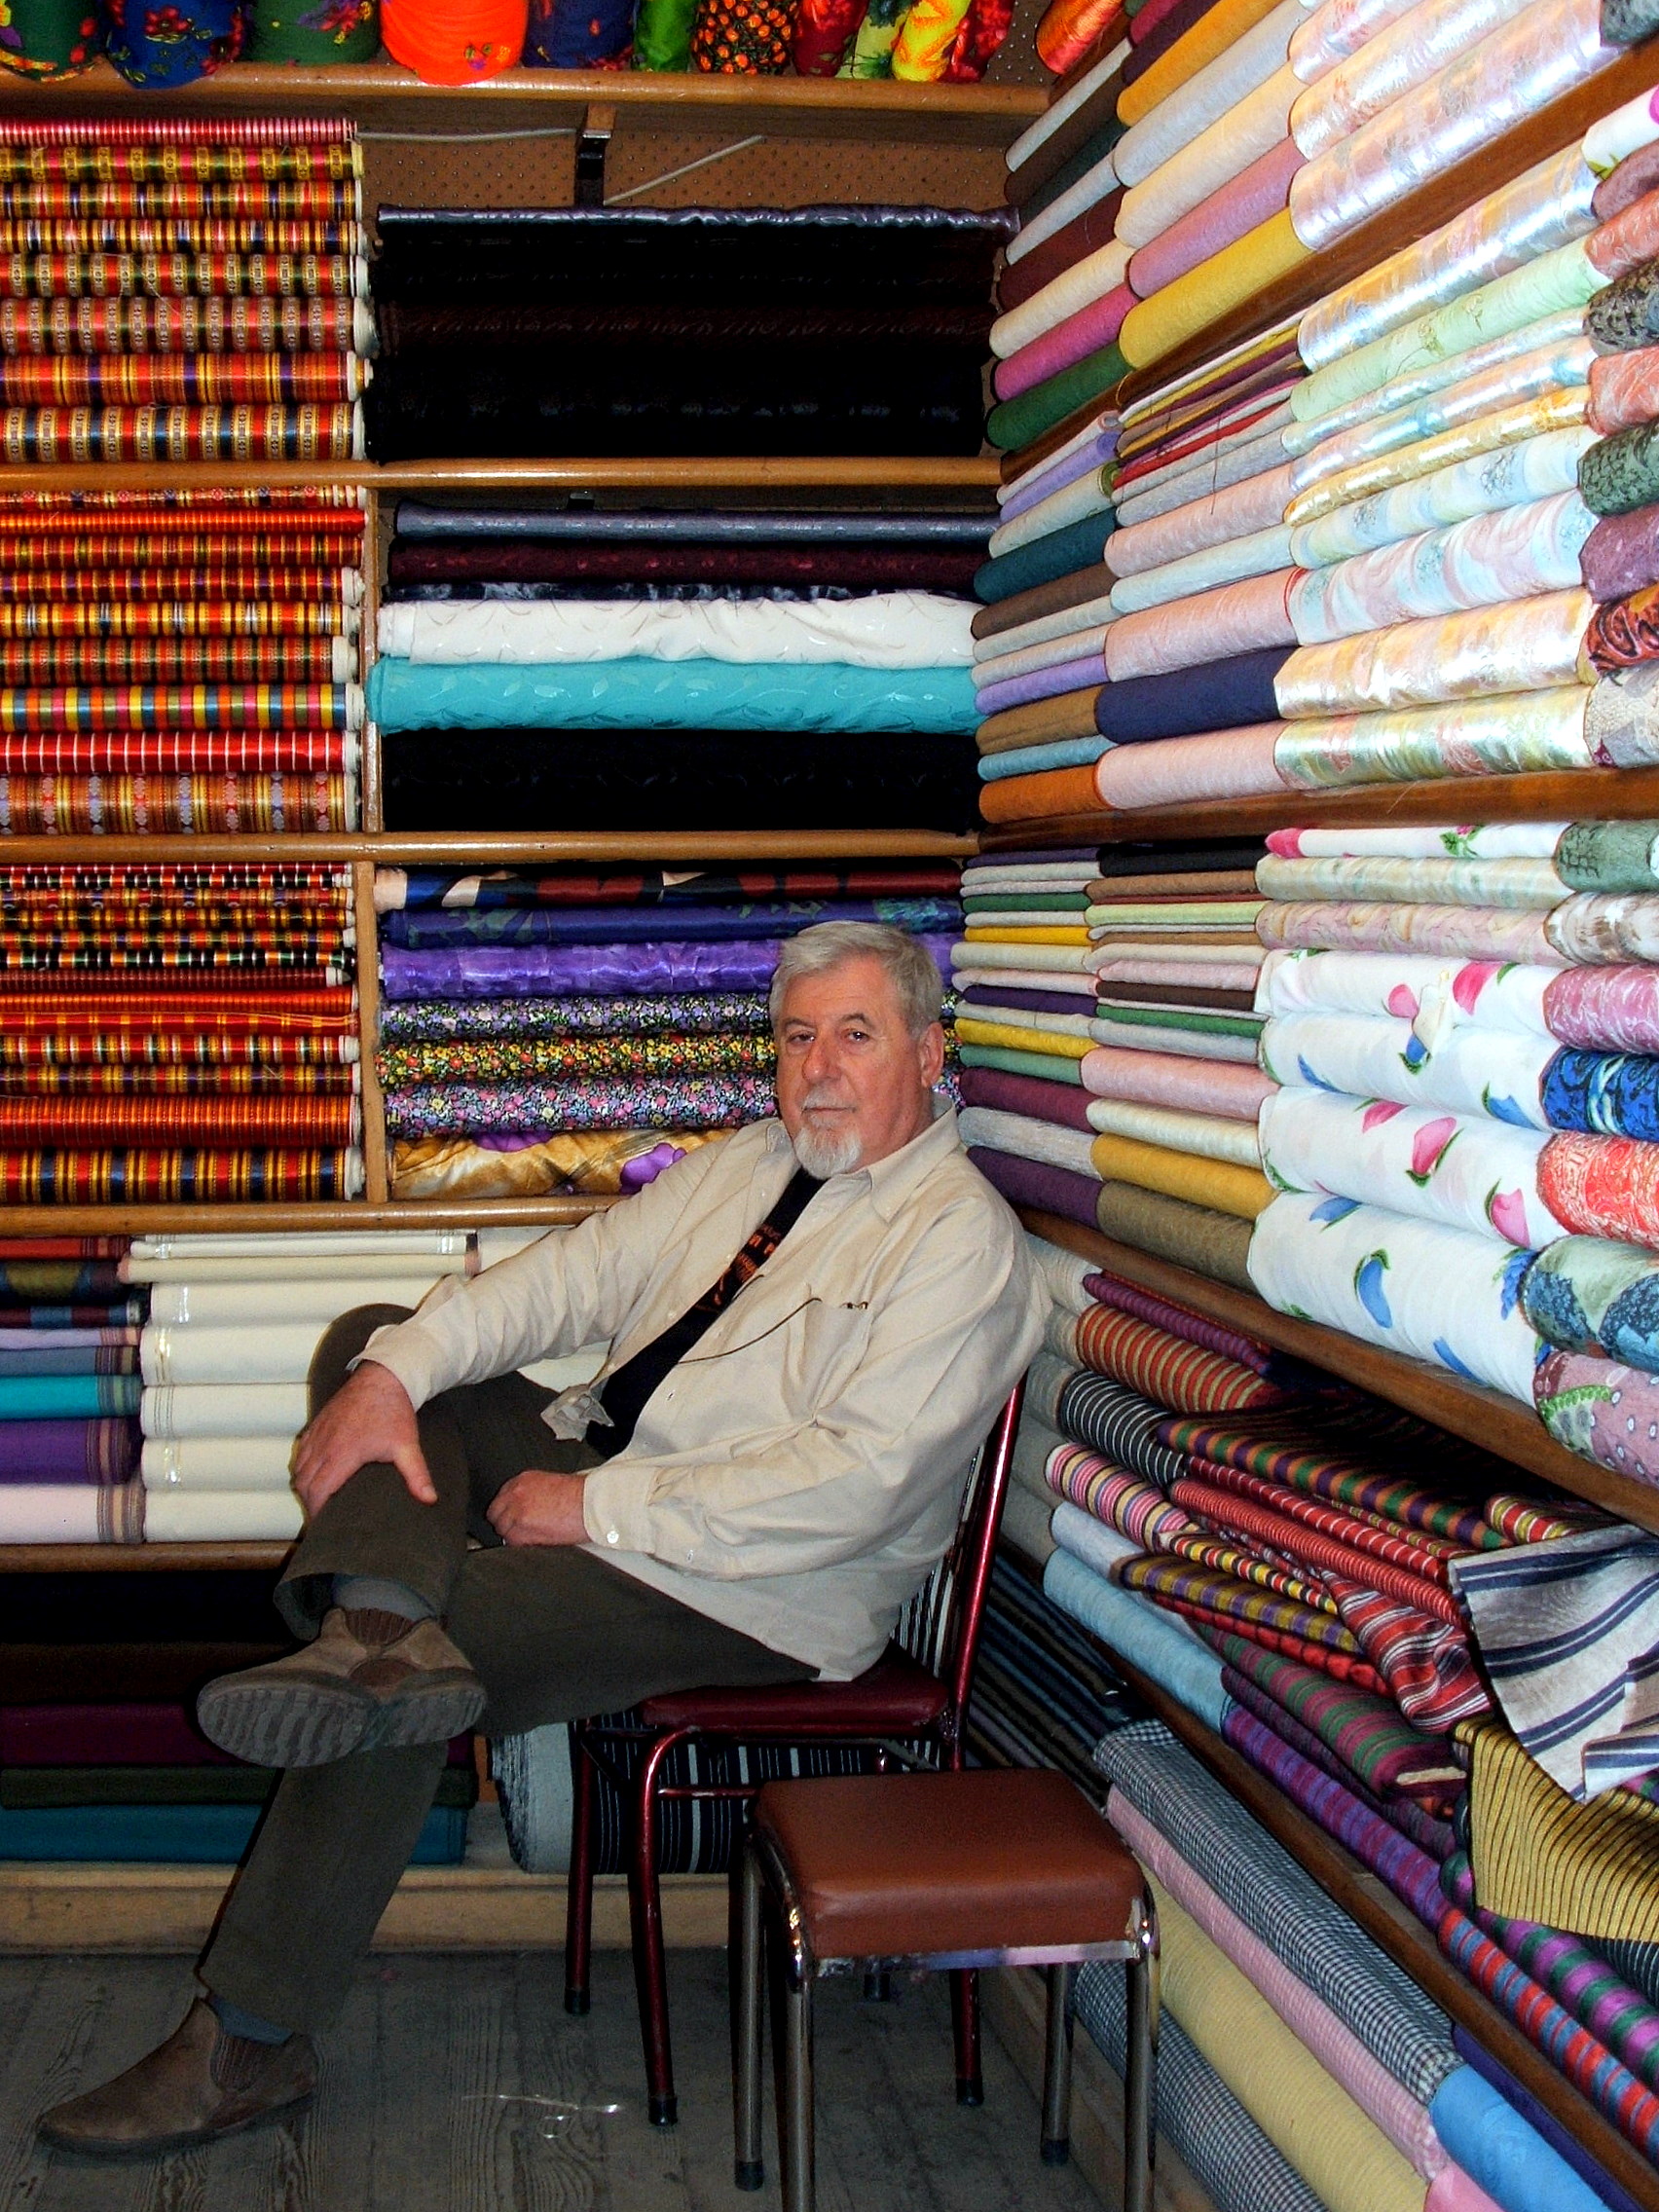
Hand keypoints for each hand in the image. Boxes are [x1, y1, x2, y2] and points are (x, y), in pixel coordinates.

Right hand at [292, 1360, 435, 1517]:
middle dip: (309, 1503)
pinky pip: (301, 1450)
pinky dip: (302, 1466)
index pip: (318, 1491)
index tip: (322, 1525)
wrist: (383, 1376)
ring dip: (304, 1485)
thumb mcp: (406, 1445)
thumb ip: (416, 1475)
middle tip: (320, 1517)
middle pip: (304, 1483)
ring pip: (298, 1467)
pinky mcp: (317, 1423)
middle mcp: (324, 1445)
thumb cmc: (393, 1411)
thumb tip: (430, 1499)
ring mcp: (318, 1433)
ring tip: (316, 1500)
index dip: (317, 1511)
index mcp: (342, 1454)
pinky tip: (312, 1473)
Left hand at [487, 1470, 590, 1546]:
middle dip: (506, 1523)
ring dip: (514, 1535)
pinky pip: (512, 1542)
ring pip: (502, 1530)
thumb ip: (533, 1493)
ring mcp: (517, 1512)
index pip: (501, 1497)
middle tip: (520, 1530)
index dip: (507, 1510)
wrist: (590, 1503)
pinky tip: (536, 1541)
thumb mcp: (552, 1484)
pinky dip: (522, 1545)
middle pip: (495, 1514)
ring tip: (532, 1537)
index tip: (513, 1518)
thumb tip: (528, 1508)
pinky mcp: (522, 1529)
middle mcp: (516, 1493)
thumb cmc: (581, 1495)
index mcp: (523, 1480)